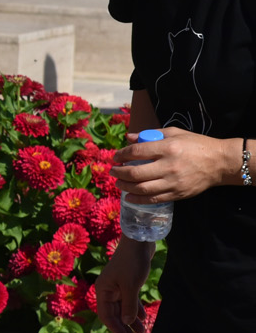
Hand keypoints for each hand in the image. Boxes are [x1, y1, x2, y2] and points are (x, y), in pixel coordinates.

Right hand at [94, 238, 155, 332]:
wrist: (139, 242)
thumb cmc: (132, 263)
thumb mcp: (131, 286)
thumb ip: (129, 305)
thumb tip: (127, 322)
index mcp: (103, 290)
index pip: (106, 315)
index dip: (116, 328)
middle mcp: (107, 290)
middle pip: (114, 313)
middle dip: (124, 327)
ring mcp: (117, 287)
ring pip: (123, 308)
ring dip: (131, 320)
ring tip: (142, 332)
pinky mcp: (127, 283)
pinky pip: (129, 301)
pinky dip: (135, 310)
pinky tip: (143, 318)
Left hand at [113, 127, 237, 201]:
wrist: (220, 163)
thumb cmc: (196, 144)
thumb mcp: (175, 133)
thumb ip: (151, 134)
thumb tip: (128, 138)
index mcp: (168, 148)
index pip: (136, 152)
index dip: (121, 155)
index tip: (115, 157)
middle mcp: (169, 166)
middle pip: (135, 173)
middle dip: (119, 172)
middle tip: (112, 171)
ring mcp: (173, 182)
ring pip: (141, 188)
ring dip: (125, 186)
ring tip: (118, 182)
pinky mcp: (177, 194)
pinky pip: (153, 199)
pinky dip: (137, 199)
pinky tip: (129, 196)